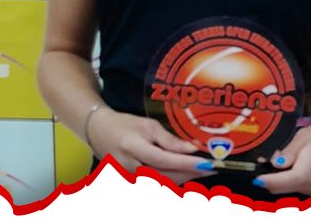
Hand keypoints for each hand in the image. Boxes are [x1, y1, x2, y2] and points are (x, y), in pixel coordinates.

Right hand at [87, 107, 215, 184]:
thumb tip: (193, 149)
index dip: (185, 163)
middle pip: (164, 176)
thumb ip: (169, 140)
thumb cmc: (126, 125)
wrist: (98, 132)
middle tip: (211, 169)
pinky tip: (186, 174)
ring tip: (202, 171)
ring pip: (160, 184)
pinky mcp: (128, 183)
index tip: (206, 163)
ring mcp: (126, 178)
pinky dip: (172, 180)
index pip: (162, 159)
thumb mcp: (148, 126)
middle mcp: (127, 166)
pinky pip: (154, 184)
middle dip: (190, 174)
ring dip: (184, 179)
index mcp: (131, 146)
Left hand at [254, 123, 310, 194]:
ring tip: (282, 162)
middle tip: (264, 164)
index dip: (271, 180)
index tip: (256, 179)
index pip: (290, 178)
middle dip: (269, 179)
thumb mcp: (305, 135)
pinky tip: (291, 168)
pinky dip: (287, 181)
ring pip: (287, 190)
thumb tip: (275, 163)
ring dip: (278, 180)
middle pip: (284, 188)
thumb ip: (290, 151)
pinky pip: (295, 189)